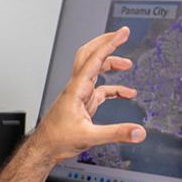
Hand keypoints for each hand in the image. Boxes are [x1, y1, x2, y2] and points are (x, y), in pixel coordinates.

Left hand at [32, 27, 146, 162]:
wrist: (43, 149)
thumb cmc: (56, 140)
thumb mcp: (90, 137)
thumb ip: (117, 133)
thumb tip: (138, 131)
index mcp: (76, 89)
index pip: (95, 59)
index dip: (110, 44)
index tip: (122, 33)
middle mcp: (77, 88)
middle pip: (89, 56)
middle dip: (105, 43)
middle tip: (121, 35)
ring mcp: (79, 95)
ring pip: (94, 71)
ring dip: (110, 64)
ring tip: (127, 64)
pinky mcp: (82, 104)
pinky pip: (100, 90)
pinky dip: (113, 88)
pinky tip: (125, 93)